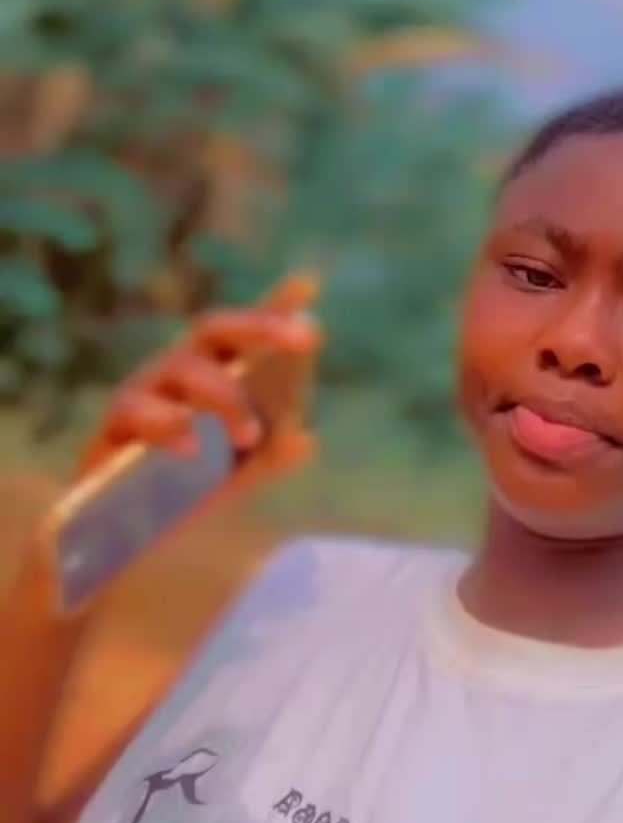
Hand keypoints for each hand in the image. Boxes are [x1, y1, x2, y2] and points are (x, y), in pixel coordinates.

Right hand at [74, 274, 321, 492]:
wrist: (125, 537)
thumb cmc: (189, 489)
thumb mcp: (238, 474)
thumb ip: (271, 455)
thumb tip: (304, 440)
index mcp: (217, 372)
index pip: (245, 330)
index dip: (273, 306)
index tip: (308, 286)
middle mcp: (180, 370)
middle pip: (213, 327)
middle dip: (260, 325)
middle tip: (306, 338)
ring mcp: (144, 390)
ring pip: (181, 363)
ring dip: (225, 395)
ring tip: (250, 435)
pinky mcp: (113, 424)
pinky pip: (137, 410)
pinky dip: (168, 425)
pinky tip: (193, 448)